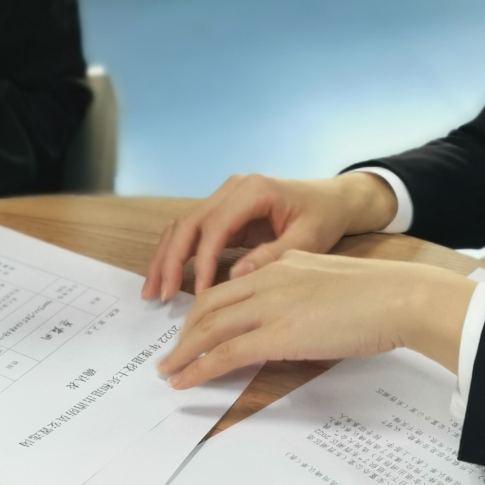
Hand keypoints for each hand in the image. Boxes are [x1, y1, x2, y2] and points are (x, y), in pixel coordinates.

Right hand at [142, 172, 400, 300]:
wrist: (333, 199)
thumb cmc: (324, 217)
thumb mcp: (308, 238)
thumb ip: (274, 255)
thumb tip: (236, 276)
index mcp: (254, 190)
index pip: (216, 226)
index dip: (202, 261)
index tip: (199, 294)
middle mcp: (233, 188)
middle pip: (189, 223)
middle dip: (170, 261)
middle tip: (159, 296)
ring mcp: (225, 195)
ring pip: (182, 225)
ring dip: (164, 258)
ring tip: (151, 292)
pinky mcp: (223, 209)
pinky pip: (192, 230)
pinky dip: (175, 253)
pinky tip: (166, 278)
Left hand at [155, 251, 473, 388]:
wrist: (397, 296)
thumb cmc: (377, 294)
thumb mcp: (327, 281)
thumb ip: (300, 290)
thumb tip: (291, 315)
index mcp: (280, 265)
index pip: (226, 287)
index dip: (202, 311)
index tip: (191, 330)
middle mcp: (267, 279)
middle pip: (208, 305)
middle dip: (185, 333)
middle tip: (172, 354)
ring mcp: (270, 306)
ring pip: (209, 328)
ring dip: (183, 353)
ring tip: (169, 372)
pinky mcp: (277, 335)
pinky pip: (225, 352)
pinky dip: (199, 367)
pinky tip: (185, 380)